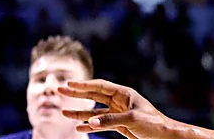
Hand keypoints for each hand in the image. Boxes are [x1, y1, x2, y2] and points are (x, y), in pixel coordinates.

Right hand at [60, 79, 176, 137]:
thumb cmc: (155, 125)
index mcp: (124, 93)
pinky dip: (90, 126)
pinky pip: (101, 125)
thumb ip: (110, 120)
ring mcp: (118, 114)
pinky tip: (80, 128)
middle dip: (76, 95)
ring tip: (64, 114)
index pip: (99, 86)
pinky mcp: (119, 126)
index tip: (68, 84)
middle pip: (93, 96)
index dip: (83, 85)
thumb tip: (91, 121)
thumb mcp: (132, 120)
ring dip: (80, 113)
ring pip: (95, 112)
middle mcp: (119, 102)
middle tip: (59, 91)